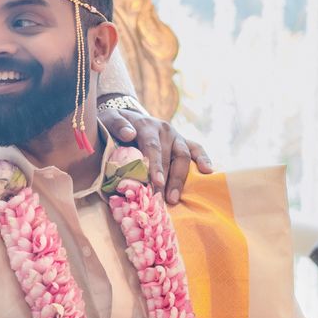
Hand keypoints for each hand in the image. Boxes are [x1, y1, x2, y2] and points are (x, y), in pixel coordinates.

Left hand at [98, 104, 212, 204]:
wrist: (125, 116)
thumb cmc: (114, 124)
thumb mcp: (109, 119)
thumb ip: (117, 125)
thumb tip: (129, 134)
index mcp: (147, 126)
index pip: (153, 147)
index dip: (155, 165)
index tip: (156, 182)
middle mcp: (164, 130)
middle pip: (170, 156)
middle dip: (166, 180)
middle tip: (161, 201)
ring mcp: (175, 136)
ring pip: (183, 156)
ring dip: (180, 179)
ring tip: (174, 198)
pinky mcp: (182, 141)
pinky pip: (196, 148)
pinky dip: (203, 158)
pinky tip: (208, 170)